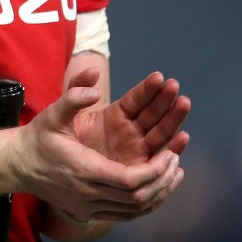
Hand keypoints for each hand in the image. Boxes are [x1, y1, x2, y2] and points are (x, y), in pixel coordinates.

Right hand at [5, 76, 185, 222]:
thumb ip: (74, 95)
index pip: (129, 180)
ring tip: (174, 174)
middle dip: (162, 180)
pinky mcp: (89, 212)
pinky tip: (159, 189)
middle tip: (175, 159)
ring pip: (133, 210)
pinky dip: (146, 205)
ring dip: (159, 194)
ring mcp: (89, 207)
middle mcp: (88, 193)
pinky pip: (125, 215)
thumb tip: (95, 81)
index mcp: (84, 169)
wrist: (17, 165)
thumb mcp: (53, 112)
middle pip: (136, 198)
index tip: (169, 154)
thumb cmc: (37, 138)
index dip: (154, 170)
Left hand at [71, 68, 190, 165]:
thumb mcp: (63, 110)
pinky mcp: (140, 167)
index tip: (159, 77)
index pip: (137, 99)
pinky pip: (158, 158)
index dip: (148, 89)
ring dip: (174, 119)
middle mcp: (131, 130)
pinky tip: (182, 137)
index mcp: (116, 114)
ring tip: (183, 104)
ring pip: (160, 133)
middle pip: (154, 114)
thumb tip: (94, 70)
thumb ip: (76, 88)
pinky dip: (172, 148)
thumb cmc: (59, 138)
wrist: (58, 170)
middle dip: (166, 101)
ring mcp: (137, 148)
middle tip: (175, 88)